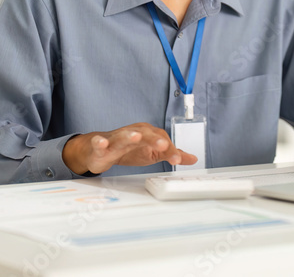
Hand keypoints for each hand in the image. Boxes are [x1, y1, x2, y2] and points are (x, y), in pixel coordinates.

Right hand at [62, 123, 196, 174]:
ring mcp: (117, 138)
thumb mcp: (153, 153)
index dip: (169, 150)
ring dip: (130, 135)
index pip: (161, 140)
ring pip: (124, 136)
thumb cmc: (130, 150)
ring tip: (136, 137)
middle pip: (145, 134)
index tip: (177, 160)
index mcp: (147, 134)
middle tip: (162, 145)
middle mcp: (133, 133)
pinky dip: (100, 142)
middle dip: (153, 139)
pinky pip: (100, 143)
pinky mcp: (101, 146)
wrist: (102, 150)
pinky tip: (101, 142)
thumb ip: (171, 154)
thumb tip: (193, 158)